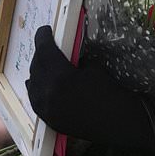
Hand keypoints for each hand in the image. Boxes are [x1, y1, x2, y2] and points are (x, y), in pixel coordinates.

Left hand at [25, 25, 146, 144]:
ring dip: (37, 71)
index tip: (45, 30)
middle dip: (41, 53)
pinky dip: (37, 89)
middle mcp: (48, 93)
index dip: (43, 37)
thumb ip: (74, 61)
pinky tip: (40, 84)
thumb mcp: (92, 68)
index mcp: (60, 76)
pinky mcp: (49, 120)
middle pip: (36, 66)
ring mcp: (46, 109)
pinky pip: (35, 100)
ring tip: (44, 64)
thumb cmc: (111, 93)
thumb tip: (65, 57)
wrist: (120, 125)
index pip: (44, 50)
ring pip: (33, 83)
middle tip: (47, 46)